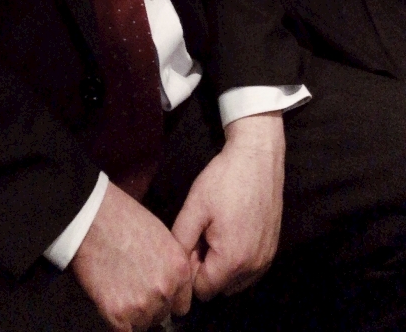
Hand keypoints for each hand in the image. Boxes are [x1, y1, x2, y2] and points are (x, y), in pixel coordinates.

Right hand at [71, 181, 191, 330]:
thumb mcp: (160, 236)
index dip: (166, 300)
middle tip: (130, 286)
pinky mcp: (118, 314)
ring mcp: (143, 304)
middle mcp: (166, 289)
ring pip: (142, 324)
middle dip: (148, 304)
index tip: (153, 294)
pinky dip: (116, 321)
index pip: (181, 305)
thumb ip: (168, 265)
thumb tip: (167, 285)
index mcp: (179, 268)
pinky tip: (109, 301)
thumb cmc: (123, 219)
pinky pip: (123, 331)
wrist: (92, 218)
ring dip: (132, 314)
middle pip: (161, 315)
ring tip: (118, 289)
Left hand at [172, 112, 284, 299]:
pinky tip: (232, 232)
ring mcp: (266, 259)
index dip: (190, 270)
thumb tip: (177, 268)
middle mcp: (254, 267)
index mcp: (232, 260)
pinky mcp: (272, 250)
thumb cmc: (224, 180)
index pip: (202, 291)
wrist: (257, 158)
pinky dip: (237, 260)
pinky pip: (249, 270)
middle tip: (202, 234)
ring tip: (216, 231)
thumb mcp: (194, 208)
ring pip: (235, 281)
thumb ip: (181, 243)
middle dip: (206, 269)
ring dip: (222, 266)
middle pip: (219, 288)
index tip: (191, 243)